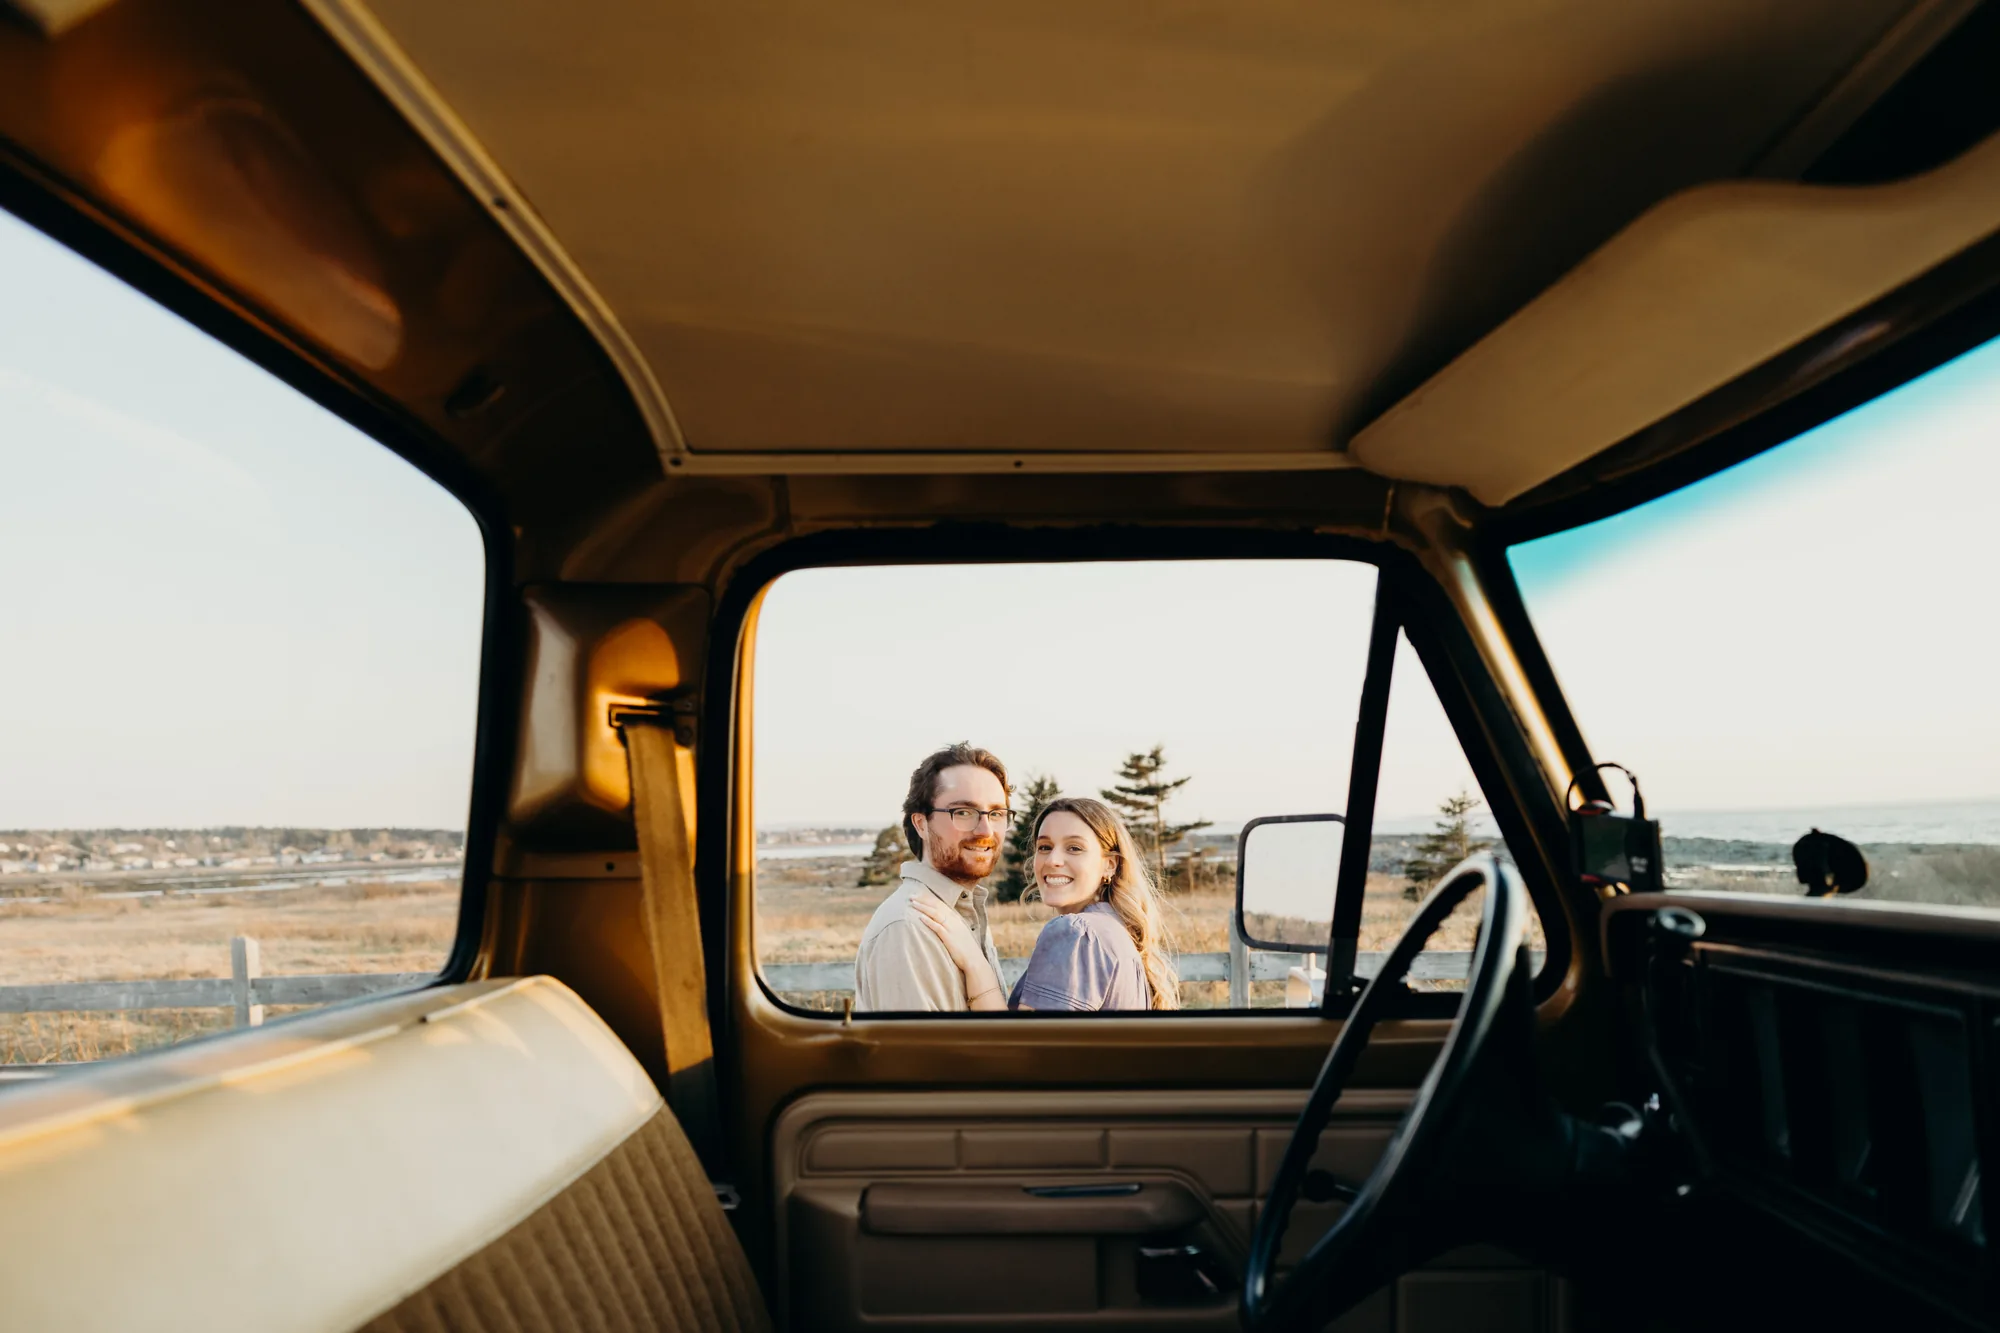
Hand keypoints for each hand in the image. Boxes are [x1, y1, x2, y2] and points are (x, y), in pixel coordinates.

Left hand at [908, 893, 1005, 1008]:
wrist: (974, 960)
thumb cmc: (965, 950)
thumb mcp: (959, 934)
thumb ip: (951, 927)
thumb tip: (940, 925)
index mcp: (956, 919)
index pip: (941, 904)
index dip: (930, 899)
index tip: (919, 895)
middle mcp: (954, 921)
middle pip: (937, 906)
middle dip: (924, 899)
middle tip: (911, 895)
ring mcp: (952, 928)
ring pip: (935, 913)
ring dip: (923, 907)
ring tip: (913, 903)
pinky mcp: (949, 937)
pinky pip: (937, 927)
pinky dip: (928, 921)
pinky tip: (920, 917)